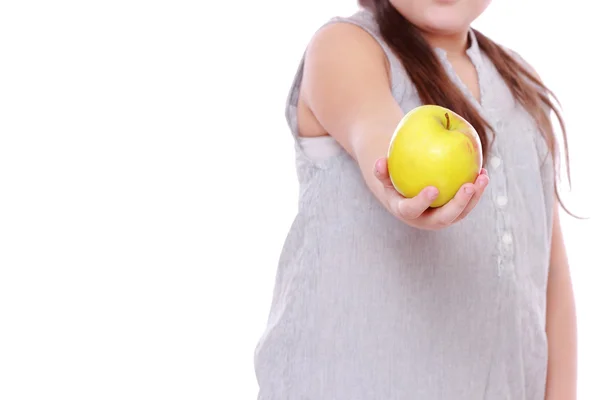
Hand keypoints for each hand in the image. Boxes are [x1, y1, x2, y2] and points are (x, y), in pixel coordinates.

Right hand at [373, 157, 488, 229]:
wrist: (407, 195)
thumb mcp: (386, 177)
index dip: (422, 202)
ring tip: (482, 177)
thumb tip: (380, 161)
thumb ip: (382, 171)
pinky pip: (467, 203)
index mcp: (407, 212)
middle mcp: (426, 220)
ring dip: (474, 197)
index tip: (432, 189)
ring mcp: (442, 219)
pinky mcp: (454, 213)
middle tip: (468, 186)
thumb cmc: (395, 181)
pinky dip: (476, 190)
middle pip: (445, 218)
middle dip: (459, 204)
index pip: (413, 210)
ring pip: (461, 212)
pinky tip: (483, 173)